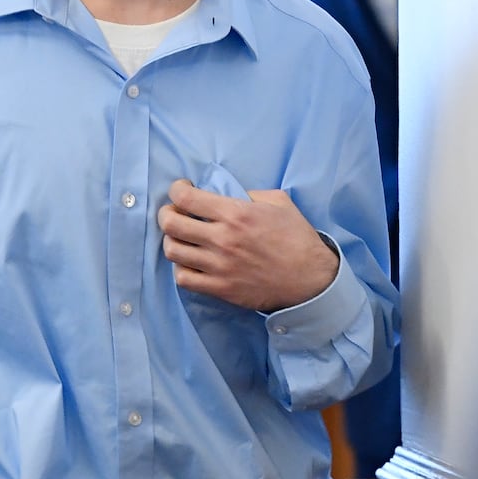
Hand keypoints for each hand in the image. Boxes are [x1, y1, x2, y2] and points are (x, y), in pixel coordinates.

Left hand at [158, 179, 338, 311]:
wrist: (311, 279)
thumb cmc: (297, 238)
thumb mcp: (278, 203)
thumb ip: (249, 193)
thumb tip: (227, 194)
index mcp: (235, 214)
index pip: (186, 198)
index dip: (176, 189)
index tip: (181, 189)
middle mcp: (222, 239)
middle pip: (171, 224)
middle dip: (166, 213)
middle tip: (174, 212)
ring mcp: (219, 266)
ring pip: (172, 251)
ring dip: (172, 240)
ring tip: (181, 238)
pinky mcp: (221, 288)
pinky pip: (183, 278)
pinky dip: (181, 268)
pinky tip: (191, 262)